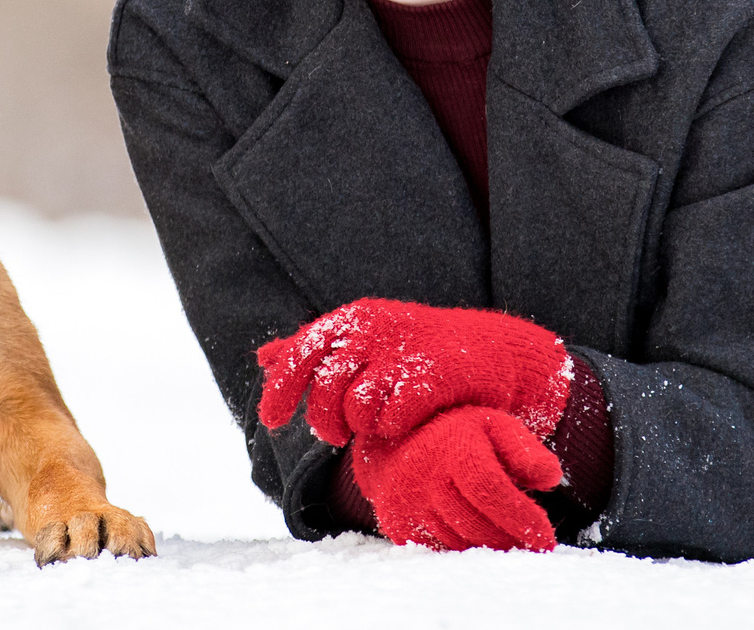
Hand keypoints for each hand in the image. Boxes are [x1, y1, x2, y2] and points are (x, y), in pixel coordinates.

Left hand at [257, 297, 574, 447]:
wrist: (490, 350)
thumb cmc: (416, 349)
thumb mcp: (363, 340)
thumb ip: (314, 351)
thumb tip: (263, 358)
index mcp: (352, 319)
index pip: (300, 355)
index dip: (279, 391)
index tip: (271, 422)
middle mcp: (373, 330)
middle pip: (324, 393)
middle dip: (325, 422)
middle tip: (338, 435)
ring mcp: (403, 352)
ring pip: (355, 409)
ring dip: (361, 426)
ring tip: (375, 424)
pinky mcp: (431, 377)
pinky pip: (390, 419)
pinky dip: (391, 428)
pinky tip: (402, 422)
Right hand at [352, 406, 561, 551]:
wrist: (397, 440)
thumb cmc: (459, 435)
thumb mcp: (495, 428)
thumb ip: (525, 451)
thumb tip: (550, 479)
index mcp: (453, 446)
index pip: (490, 490)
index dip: (521, 518)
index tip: (546, 538)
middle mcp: (424, 474)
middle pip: (476, 523)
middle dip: (511, 540)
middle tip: (533, 548)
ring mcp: (406, 501)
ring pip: (458, 541)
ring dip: (488, 548)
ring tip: (509, 543)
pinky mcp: (396, 523)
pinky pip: (438, 550)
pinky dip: (462, 550)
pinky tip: (478, 540)